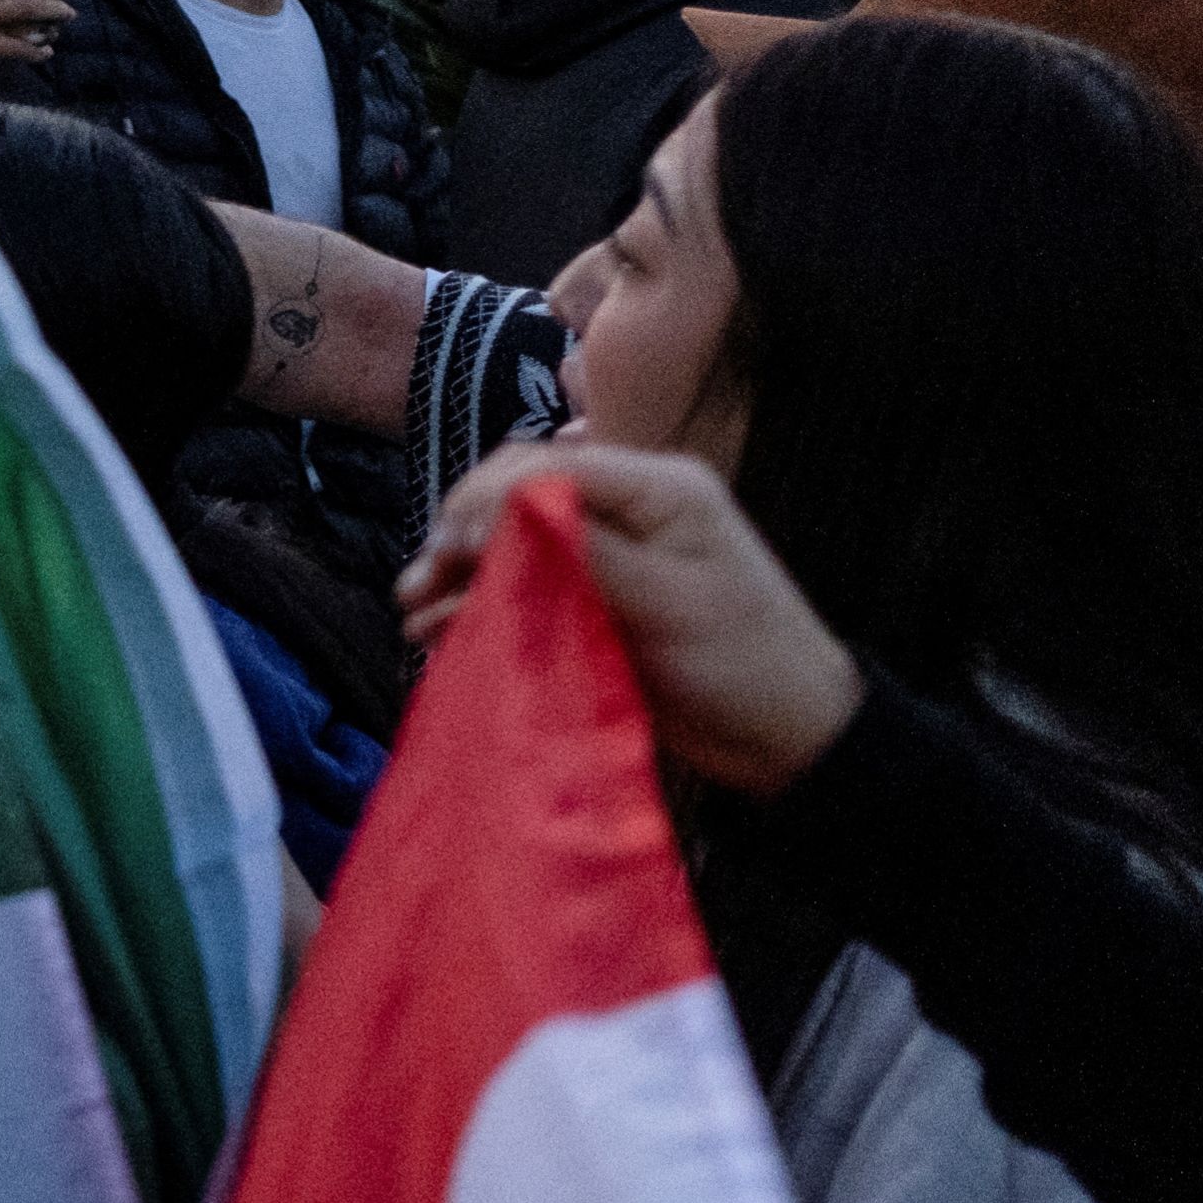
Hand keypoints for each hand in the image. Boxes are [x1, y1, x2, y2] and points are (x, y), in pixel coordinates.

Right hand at [396, 442, 863, 797]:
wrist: (787, 735)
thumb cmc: (742, 662)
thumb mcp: (663, 599)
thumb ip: (580, 548)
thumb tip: (493, 514)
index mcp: (656, 488)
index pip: (547, 467)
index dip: (486, 500)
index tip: (448, 548)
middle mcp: (627, 510)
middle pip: (519, 498)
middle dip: (461, 535)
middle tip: (419, 583)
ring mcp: (609, 556)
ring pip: (512, 543)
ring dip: (461, 573)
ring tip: (415, 611)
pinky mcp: (596, 601)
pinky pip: (524, 587)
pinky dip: (482, 605)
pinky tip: (443, 630)